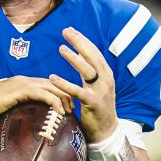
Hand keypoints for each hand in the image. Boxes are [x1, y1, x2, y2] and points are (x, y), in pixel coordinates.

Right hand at [0, 75, 72, 130]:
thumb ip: (9, 122)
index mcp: (22, 85)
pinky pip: (44, 93)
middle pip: (53, 84)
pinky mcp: (21, 89)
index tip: (64, 108)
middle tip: (72, 110)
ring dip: (64, 98)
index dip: (58, 94)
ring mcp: (24, 84)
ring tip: (69, 112)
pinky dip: (54, 101)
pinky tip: (60, 111)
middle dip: (66, 95)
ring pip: (52, 86)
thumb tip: (11, 138)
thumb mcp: (0, 116)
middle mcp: (26, 81)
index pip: (46, 85)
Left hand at [48, 27, 117, 142]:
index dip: (83, 40)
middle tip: (66, 31)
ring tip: (61, 48)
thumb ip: (89, 73)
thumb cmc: (98, 107)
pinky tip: (53, 77)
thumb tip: (78, 56)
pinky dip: (64, 84)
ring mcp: (100, 91)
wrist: (107, 130)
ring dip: (73, 59)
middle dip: (79, 42)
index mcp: (106, 74)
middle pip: (92, 57)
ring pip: (87, 71)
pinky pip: (77, 92)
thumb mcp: (95, 86)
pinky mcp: (93, 103)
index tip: (71, 30)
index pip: (94, 53)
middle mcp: (105, 80)